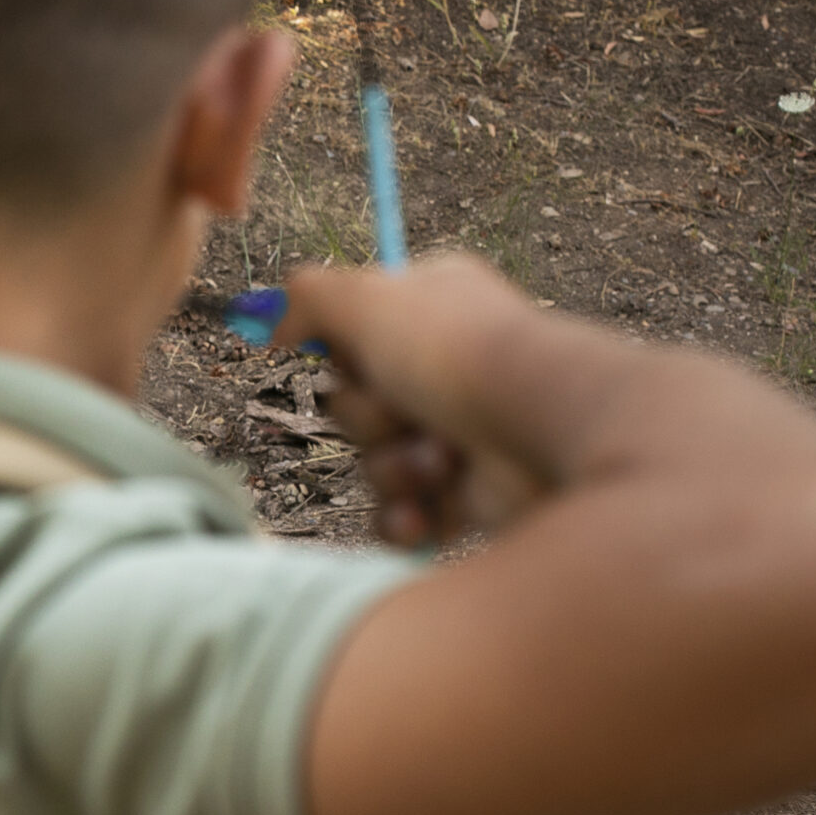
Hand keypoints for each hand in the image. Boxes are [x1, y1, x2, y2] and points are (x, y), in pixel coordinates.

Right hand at [276, 255, 561, 546]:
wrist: (546, 437)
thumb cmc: (460, 355)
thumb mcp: (367, 298)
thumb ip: (306, 298)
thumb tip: (269, 320)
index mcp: (433, 308)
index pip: (354, 330)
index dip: (342, 352)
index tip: (349, 356)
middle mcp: (449, 367)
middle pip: (354, 402)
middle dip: (367, 418)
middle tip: (404, 412)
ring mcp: (461, 431)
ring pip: (374, 461)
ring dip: (392, 467)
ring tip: (437, 462)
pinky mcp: (469, 495)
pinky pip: (401, 513)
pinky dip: (406, 516)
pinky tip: (426, 514)